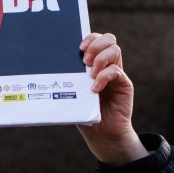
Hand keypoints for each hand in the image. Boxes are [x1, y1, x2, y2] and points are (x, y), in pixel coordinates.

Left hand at [77, 32, 148, 165]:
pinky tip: (95, 88)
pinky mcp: (124, 84)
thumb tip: (48, 67)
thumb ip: (69, 80)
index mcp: (95, 64)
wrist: (102, 134)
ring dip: (100, 59)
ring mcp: (116, 74)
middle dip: (96, 44)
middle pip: (109, 39)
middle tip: (84, 60)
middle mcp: (107, 65)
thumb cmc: (85, 113)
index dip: (89, 38)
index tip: (79, 48)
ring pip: (115, 50)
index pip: (96, 40)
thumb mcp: (73, 94)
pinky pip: (117, 72)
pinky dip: (104, 77)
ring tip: (90, 74)